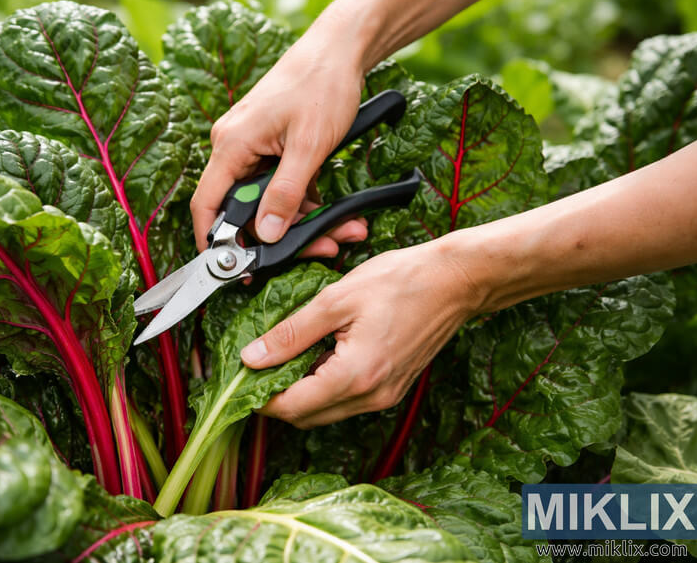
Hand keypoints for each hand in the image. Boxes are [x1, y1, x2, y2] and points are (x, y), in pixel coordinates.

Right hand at [190, 36, 367, 256]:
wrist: (340, 49)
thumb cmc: (322, 86)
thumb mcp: (309, 146)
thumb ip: (287, 193)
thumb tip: (269, 235)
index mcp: (232, 144)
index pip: (207, 204)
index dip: (214, 242)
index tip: (232, 270)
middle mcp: (234, 146)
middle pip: (246, 208)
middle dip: (284, 234)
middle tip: (320, 248)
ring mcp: (253, 146)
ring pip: (269, 200)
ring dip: (304, 220)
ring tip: (343, 231)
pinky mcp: (272, 147)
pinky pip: (282, 186)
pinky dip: (306, 201)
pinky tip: (336, 214)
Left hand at [240, 239, 482, 427]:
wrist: (456, 281)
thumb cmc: (402, 281)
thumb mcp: (336, 299)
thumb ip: (291, 333)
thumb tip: (252, 357)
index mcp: (355, 376)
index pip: (292, 407)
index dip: (259, 398)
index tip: (240, 379)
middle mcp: (372, 396)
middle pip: (307, 417)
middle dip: (276, 399)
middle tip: (257, 367)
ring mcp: (385, 396)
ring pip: (326, 411)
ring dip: (301, 393)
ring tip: (285, 357)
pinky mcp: (392, 388)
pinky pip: (347, 399)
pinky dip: (325, 386)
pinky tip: (317, 356)